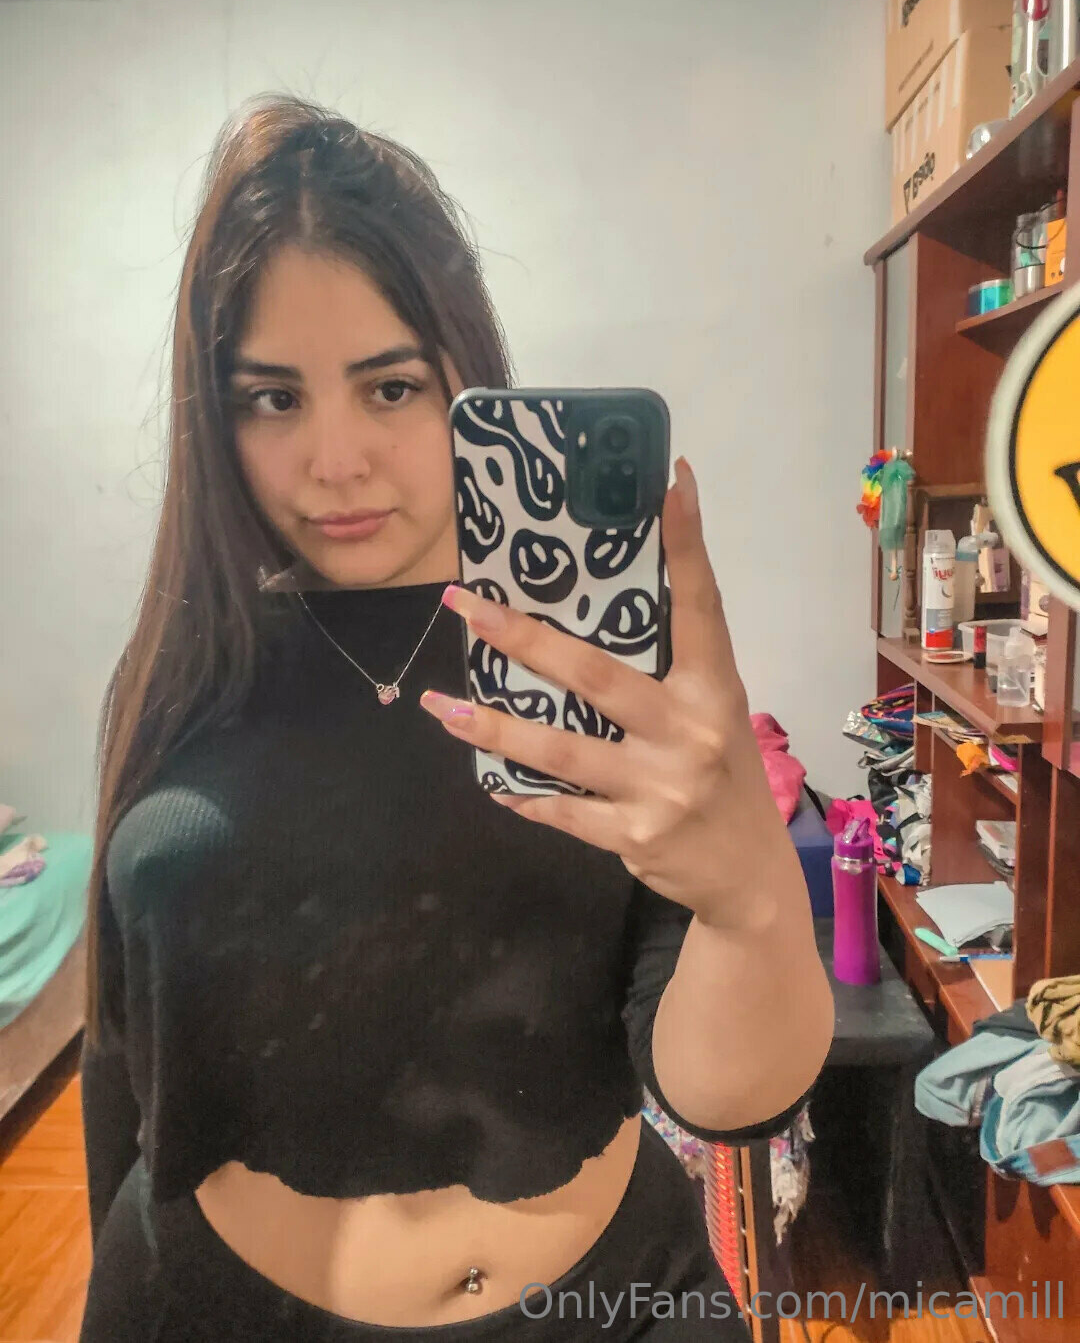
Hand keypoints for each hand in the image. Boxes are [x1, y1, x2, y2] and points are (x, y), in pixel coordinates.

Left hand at [420, 457, 795, 930]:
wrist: (747, 877)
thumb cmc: (724, 777)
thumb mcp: (714, 715)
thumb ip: (667, 672)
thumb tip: (590, 619)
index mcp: (715, 689)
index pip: (700, 606)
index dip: (686, 544)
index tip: (670, 481)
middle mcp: (690, 731)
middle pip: (593, 675)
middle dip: (520, 636)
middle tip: (462, 603)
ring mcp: (661, 786)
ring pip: (559, 749)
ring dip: (492, 727)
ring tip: (439, 705)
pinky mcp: (635, 835)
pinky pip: (561, 811)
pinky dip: (523, 795)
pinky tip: (490, 779)